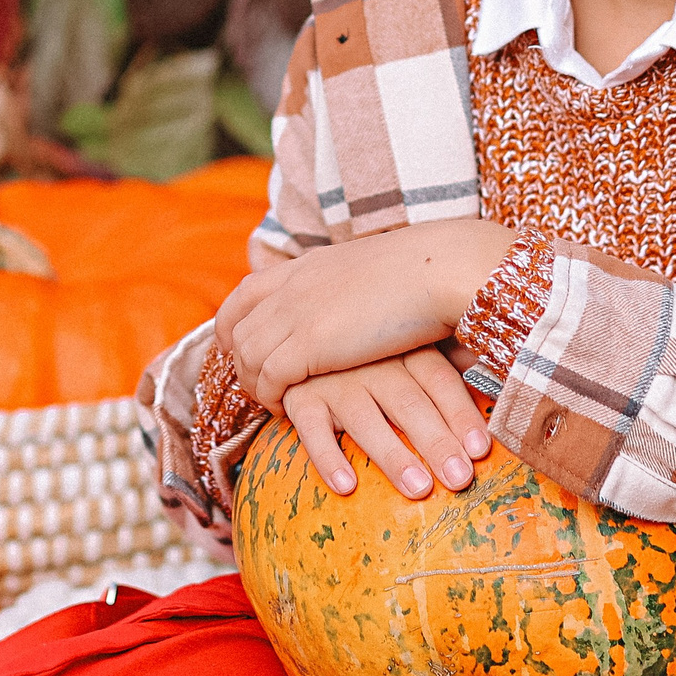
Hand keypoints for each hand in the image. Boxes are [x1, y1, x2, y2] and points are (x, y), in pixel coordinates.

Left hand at [215, 219, 515, 407]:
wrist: (441, 270)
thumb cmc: (425, 273)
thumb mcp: (371, 271)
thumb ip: (348, 286)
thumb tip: (353, 300)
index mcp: (307, 265)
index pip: (246, 292)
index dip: (234, 323)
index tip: (240, 347)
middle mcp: (293, 286)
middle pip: (238, 327)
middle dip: (238, 360)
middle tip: (254, 385)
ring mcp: (297, 313)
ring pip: (247, 355)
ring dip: (253, 384)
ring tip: (271, 403)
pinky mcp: (309, 345)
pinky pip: (268, 378)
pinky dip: (270, 397)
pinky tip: (285, 410)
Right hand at [283, 348, 492, 498]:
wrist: (303, 325)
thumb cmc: (374, 350)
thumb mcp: (411, 345)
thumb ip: (452, 362)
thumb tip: (510, 375)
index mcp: (403, 348)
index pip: (439, 380)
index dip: (461, 414)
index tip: (481, 449)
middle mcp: (370, 361)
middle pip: (409, 403)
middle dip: (436, 443)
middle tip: (460, 480)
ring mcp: (333, 379)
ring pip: (365, 419)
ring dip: (393, 456)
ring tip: (419, 489)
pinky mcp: (300, 397)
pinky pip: (312, 429)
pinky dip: (328, 458)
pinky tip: (347, 486)